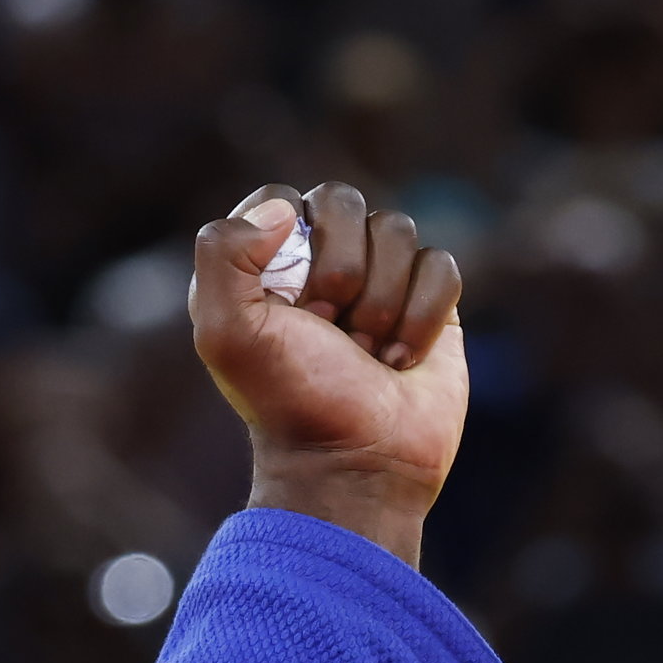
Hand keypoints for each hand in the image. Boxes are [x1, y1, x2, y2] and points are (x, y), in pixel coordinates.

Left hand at [188, 183, 468, 566]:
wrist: (357, 465)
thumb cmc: (290, 402)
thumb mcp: (225, 334)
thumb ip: (222, 253)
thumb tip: (286, 211)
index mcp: (262, 263)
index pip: (281, 198)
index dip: (291, 246)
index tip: (290, 308)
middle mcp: (319, 262)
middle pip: (344, 201)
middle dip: (341, 272)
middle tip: (331, 332)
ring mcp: (379, 279)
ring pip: (398, 230)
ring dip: (382, 303)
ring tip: (366, 354)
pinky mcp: (430, 303)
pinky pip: (440, 266)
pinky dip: (423, 317)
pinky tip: (402, 361)